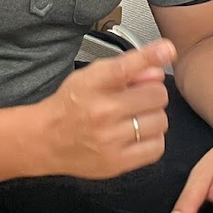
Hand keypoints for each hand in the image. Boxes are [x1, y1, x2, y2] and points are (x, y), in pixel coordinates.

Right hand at [38, 40, 175, 178]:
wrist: (44, 140)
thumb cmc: (70, 106)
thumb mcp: (90, 76)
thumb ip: (125, 69)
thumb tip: (158, 70)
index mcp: (93, 85)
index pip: (126, 67)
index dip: (151, 55)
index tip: (167, 49)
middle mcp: (101, 112)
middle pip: (156, 95)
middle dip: (152, 94)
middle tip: (138, 99)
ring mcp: (110, 139)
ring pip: (160, 121)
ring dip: (153, 117)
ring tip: (136, 118)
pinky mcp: (117, 162)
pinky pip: (157, 147)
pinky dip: (152, 139)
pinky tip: (137, 135)